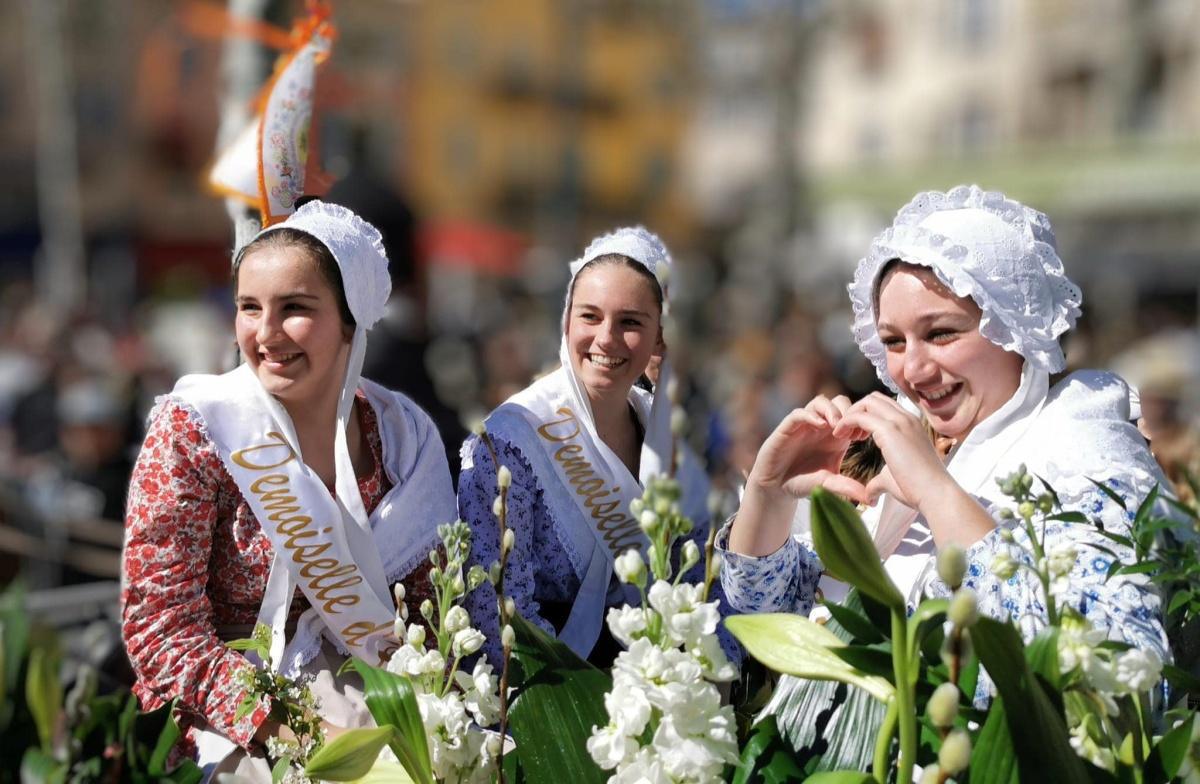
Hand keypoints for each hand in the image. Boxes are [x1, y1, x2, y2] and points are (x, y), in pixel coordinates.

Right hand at [731, 395, 868, 555]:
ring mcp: (804, 425)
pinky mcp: (788, 427)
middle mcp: (821, 427)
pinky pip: (799, 413)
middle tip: (850, 431)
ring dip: (832, 410)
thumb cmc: (802, 482)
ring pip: (821, 402)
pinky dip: (811, 415)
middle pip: (840, 402)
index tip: (862, 437)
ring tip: (837, 425)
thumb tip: (868, 499)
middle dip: (848, 412)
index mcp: (836, 436)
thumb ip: (846, 486)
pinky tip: (820, 425)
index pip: (852, 415)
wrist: (776, 487)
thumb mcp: (828, 483)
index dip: (859, 421)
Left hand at [833, 393, 951, 510]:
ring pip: (867, 402)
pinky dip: (846, 421)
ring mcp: (900, 421)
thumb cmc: (917, 490)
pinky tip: (840, 436)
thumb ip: (879, 481)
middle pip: (874, 399)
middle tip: (846, 432)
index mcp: (912, 425)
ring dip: (850, 415)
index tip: (856, 435)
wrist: (935, 494)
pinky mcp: (890, 430)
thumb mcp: (894, 479)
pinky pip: (860, 415)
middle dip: (856, 411)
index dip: (866, 415)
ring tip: (841, 434)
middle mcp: (907, 418)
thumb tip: (870, 494)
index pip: (885, 406)